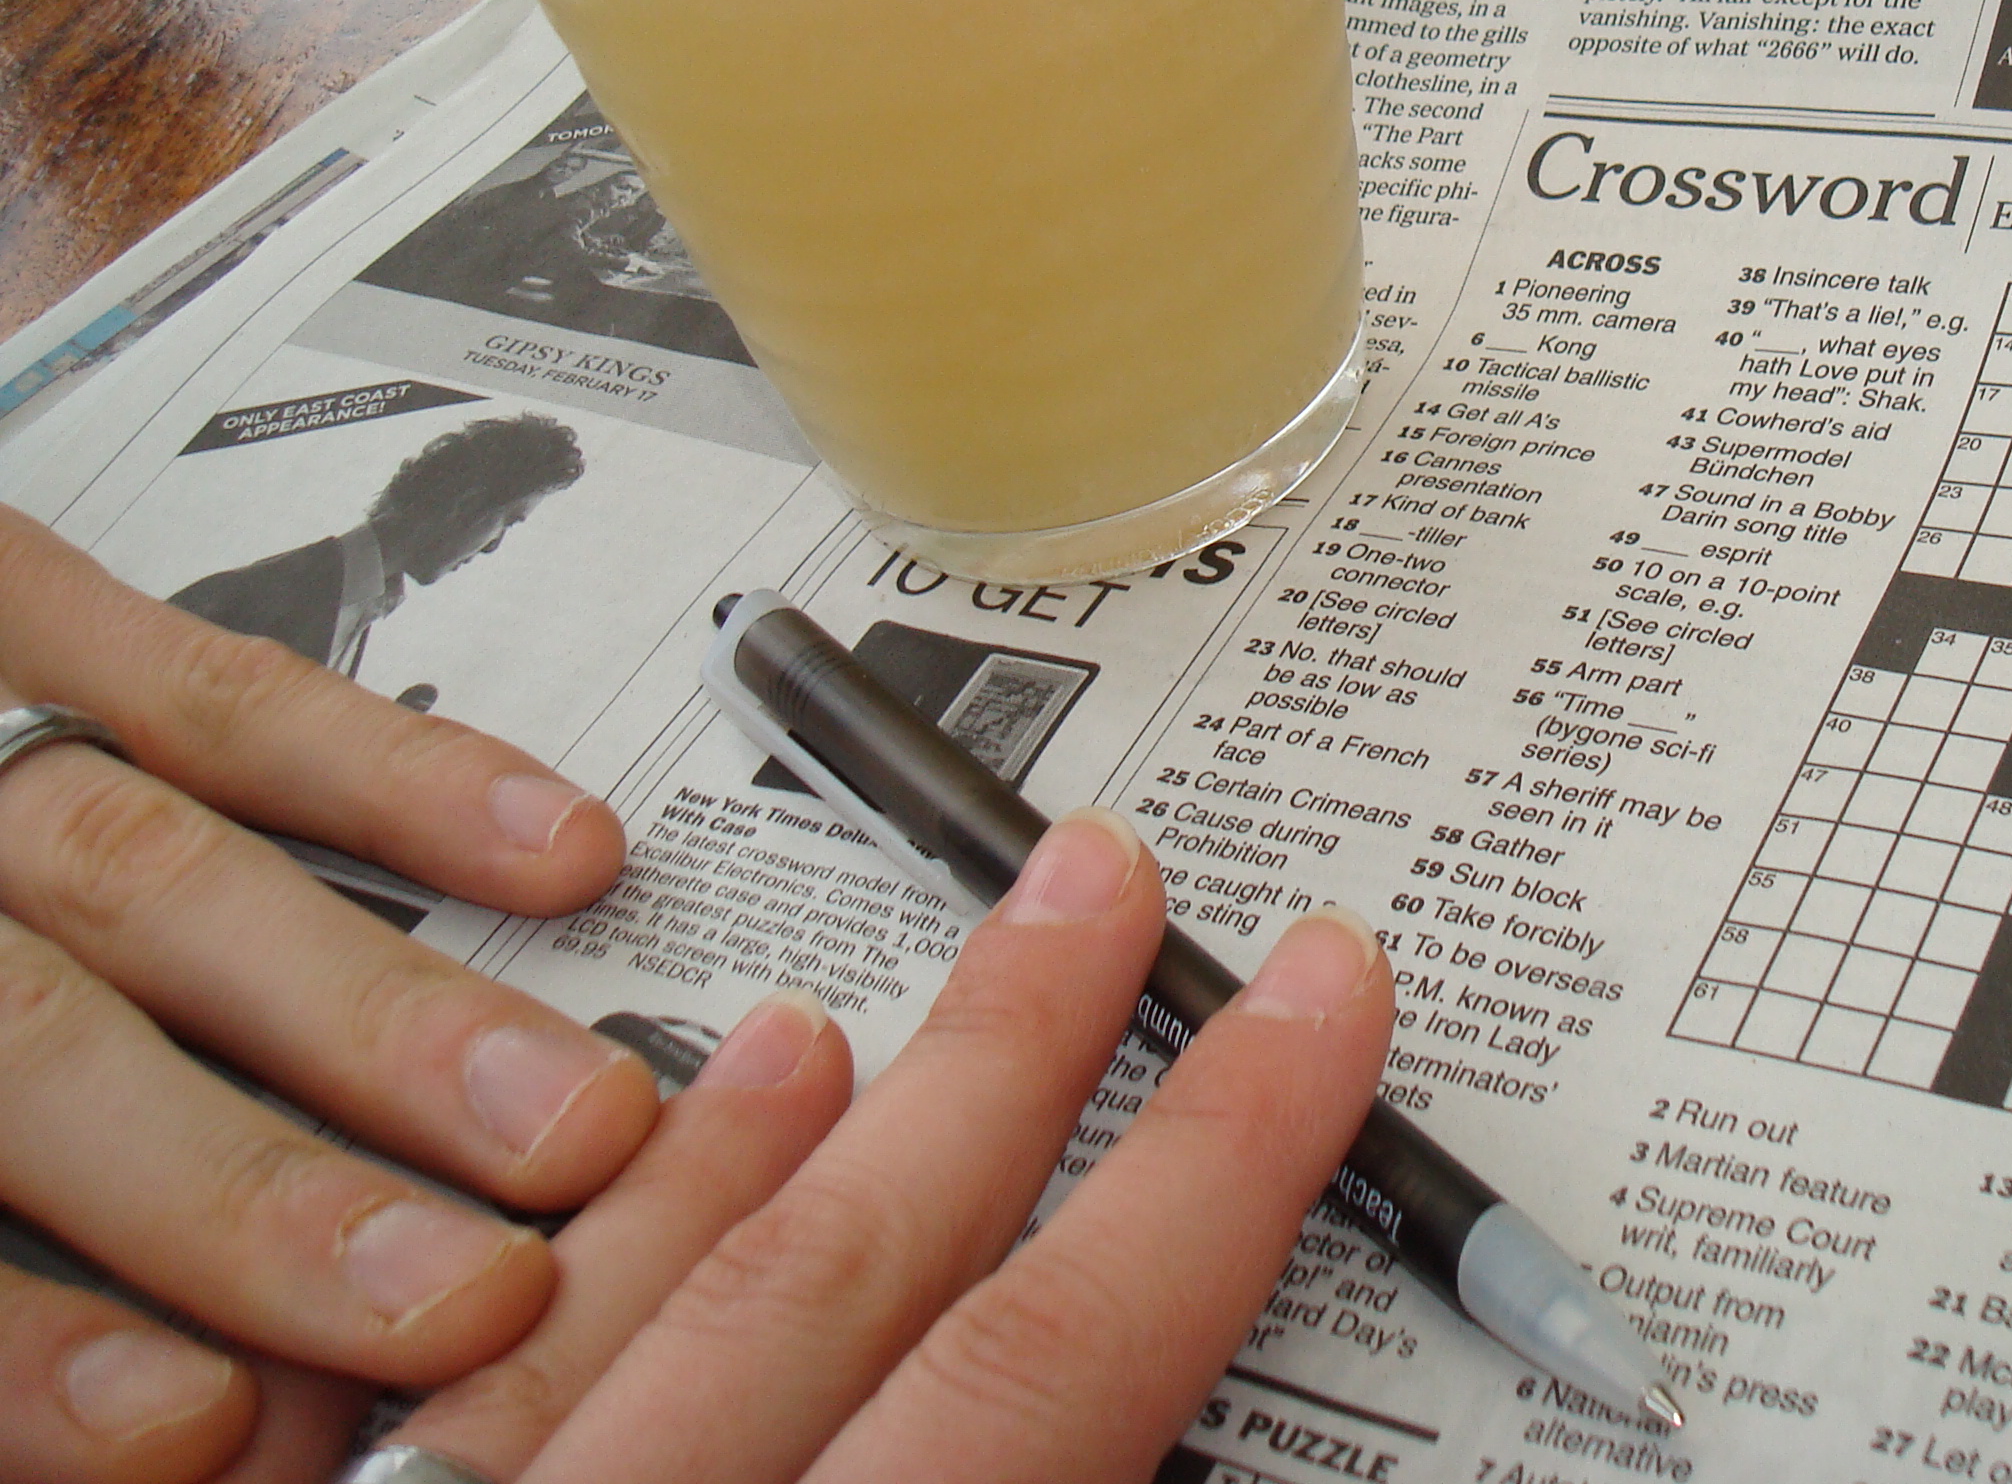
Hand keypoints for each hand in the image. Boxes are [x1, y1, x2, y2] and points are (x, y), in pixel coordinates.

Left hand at [0, 505, 658, 1481]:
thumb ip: (0, 1269)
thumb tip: (204, 1417)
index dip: (36, 1351)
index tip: (211, 1430)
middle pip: (36, 1054)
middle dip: (255, 1195)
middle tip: (459, 1299)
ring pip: (150, 879)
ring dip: (372, 1015)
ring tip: (563, 1124)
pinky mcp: (22, 608)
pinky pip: (214, 693)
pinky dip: (397, 776)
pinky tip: (561, 858)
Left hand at [366, 813, 1391, 1483]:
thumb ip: (1049, 1470)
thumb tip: (1186, 1401)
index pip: (1053, 1370)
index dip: (1209, 1180)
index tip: (1316, 1004)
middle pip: (836, 1286)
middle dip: (997, 1068)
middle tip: (1100, 884)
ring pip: (600, 1318)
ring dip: (745, 1159)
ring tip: (844, 1023)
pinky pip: (397, 1419)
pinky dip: (525, 1300)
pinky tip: (568, 1216)